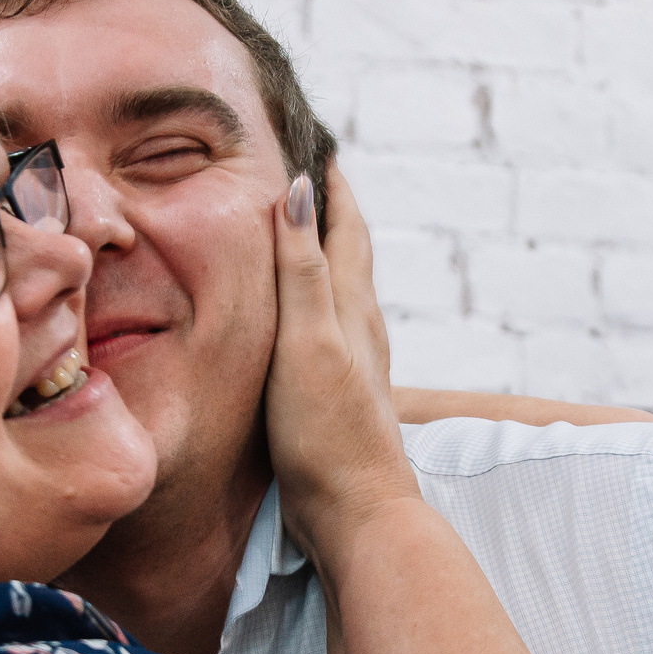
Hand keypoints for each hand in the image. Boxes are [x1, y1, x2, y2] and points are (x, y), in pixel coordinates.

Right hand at [264, 164, 414, 566]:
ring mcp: (353, 363)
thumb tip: (301, 188)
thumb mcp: (308, 341)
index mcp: (352, 306)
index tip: (315, 138)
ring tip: (292, 231)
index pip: (347, 224)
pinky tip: (296, 319)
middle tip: (301, 170)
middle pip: (348, 250)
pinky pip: (325, 327)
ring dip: (319, 254)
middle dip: (327, 208)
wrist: (355, 515)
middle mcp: (361, 328)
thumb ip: (301, 269)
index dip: (332, 180)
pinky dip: (309, 301)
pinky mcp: (338, 394)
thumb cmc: (327, 432)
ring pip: (339, 290)